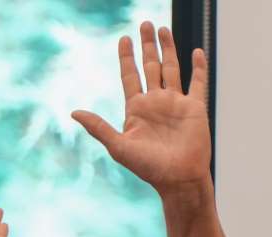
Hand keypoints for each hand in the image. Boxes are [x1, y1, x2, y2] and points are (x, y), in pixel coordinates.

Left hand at [72, 22, 210, 196]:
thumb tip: (73, 112)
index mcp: (136, 109)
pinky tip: (196, 51)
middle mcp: (155, 102)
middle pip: (150, 66)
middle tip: (145, 23)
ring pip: (171, 68)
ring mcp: (176, 103)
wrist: (178, 179)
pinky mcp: (195, 108)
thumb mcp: (118, 146)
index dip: (126, 57)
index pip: (129, 76)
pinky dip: (198, 67)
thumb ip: (98, 127)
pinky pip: (197, 82)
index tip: (123, 38)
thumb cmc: (148, 168)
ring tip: (163, 29)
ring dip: (168, 48)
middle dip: (147, 45)